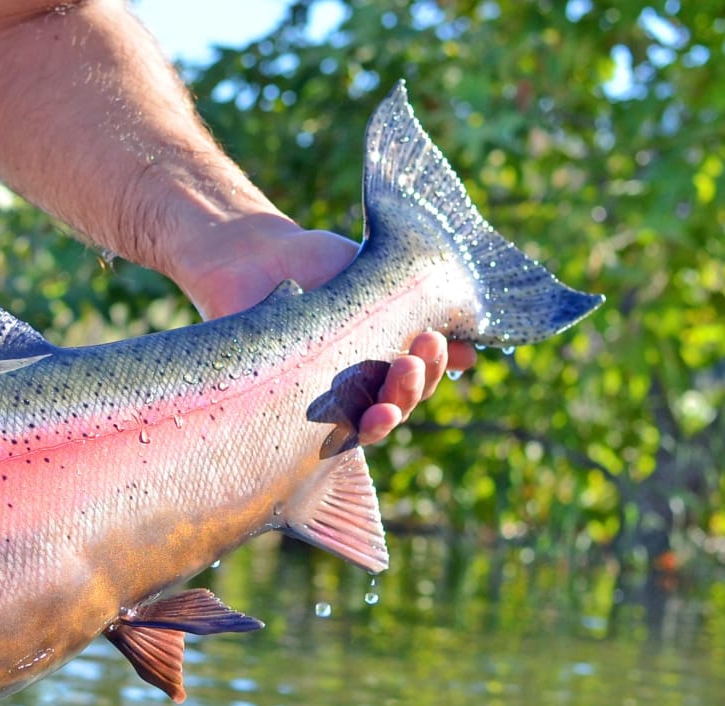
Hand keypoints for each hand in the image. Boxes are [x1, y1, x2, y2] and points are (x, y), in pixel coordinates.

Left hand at [175, 217, 475, 444]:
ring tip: (387, 395)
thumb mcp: (378, 284)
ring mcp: (311, 405)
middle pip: (390, 412)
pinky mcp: (272, 410)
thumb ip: (419, 313)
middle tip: (411, 361)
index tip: (437, 341)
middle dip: (408, 391)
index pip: (414, 385)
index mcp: (379, 366)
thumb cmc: (321, 271)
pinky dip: (319, 421)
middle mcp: (349, 393)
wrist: (254, 256)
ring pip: (353, 429)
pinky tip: (331, 411)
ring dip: (378, 417)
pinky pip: (298, 428)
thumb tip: (470, 350)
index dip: (430, 371)